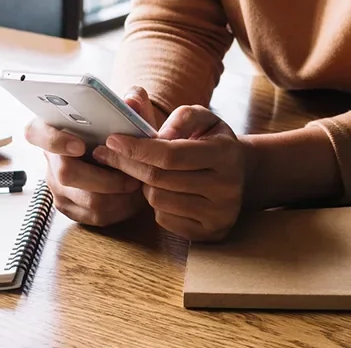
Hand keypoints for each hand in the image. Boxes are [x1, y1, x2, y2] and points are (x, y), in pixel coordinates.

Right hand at [23, 86, 161, 227]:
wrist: (127, 156)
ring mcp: (58, 186)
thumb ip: (134, 101)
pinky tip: (131, 197)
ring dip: (116, 194)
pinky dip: (118, 208)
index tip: (80, 145)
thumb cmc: (123, 130)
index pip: (36, 132)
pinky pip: (94, 215)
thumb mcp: (131, 111)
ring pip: (86, 199)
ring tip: (136, 184)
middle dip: (103, 177)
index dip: (54, 140)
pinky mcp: (71, 207)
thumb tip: (132, 101)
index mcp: (54, 128)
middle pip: (66, 173)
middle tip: (129, 174)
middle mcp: (51, 159)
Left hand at [93, 105, 243, 241]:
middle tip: (108, 154)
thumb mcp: (203, 118)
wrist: (241, 173)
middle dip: (129, 164)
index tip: (112, 141)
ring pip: (158, 200)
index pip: (170, 155)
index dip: (137, 148)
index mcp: (225, 153)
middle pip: (159, 179)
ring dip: (145, 184)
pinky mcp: (210, 233)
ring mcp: (220, 213)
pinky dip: (156, 204)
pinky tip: (164, 191)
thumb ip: (181, 118)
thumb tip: (159, 136)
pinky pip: (164, 220)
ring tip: (150, 172)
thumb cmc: (212, 141)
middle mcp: (226, 187)